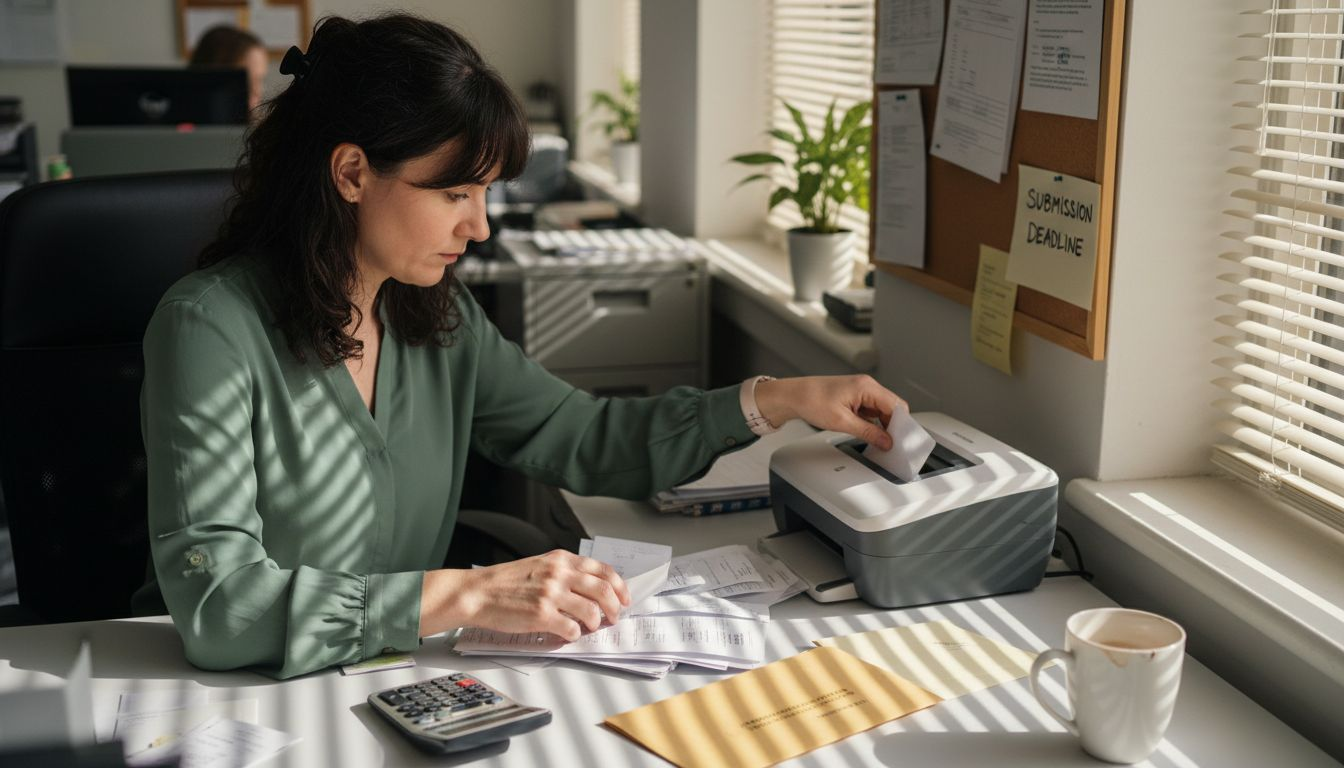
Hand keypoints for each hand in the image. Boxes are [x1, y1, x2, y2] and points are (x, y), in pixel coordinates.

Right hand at [418, 550, 630, 640]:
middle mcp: (559, 574)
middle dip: (615, 607)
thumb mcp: (539, 565)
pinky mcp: (542, 615)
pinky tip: (568, 634)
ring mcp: (551, 594)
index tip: (624, 598)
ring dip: (596, 624)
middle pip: (603, 590)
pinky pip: (571, 629)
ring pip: (592, 611)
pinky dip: (575, 635)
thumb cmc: (505, 582)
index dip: (619, 586)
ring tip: (590, 628)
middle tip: (614, 617)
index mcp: (561, 560)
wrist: (478, 593)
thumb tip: (590, 589)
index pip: (603, 570)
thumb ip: (564, 572)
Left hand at [753, 375, 905, 449]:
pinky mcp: (855, 397)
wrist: (793, 395)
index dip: (901, 424)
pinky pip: (871, 410)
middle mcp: (866, 386)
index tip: (901, 440)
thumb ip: (868, 432)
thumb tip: (886, 441)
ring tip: (879, 442)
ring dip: (883, 425)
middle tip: (891, 444)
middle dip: (893, 426)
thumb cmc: (812, 401)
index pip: (896, 405)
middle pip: (892, 407)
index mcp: (866, 387)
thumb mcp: (842, 422)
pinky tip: (870, 434)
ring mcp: (861, 391)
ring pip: (882, 410)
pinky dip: (873, 423)